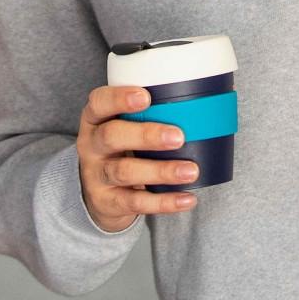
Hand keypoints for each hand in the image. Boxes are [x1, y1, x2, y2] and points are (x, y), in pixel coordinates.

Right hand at [76, 85, 197, 232]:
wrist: (99, 194)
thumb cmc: (123, 148)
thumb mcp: (124, 127)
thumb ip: (151, 114)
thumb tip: (207, 101)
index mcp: (95, 119)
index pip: (99, 102)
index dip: (119, 98)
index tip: (146, 97)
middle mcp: (91, 146)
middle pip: (111, 136)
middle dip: (146, 135)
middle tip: (178, 137)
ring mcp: (97, 176)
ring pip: (125, 172)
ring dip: (161, 171)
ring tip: (191, 171)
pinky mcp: (108, 202)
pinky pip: (136, 202)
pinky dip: (164, 202)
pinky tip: (187, 199)